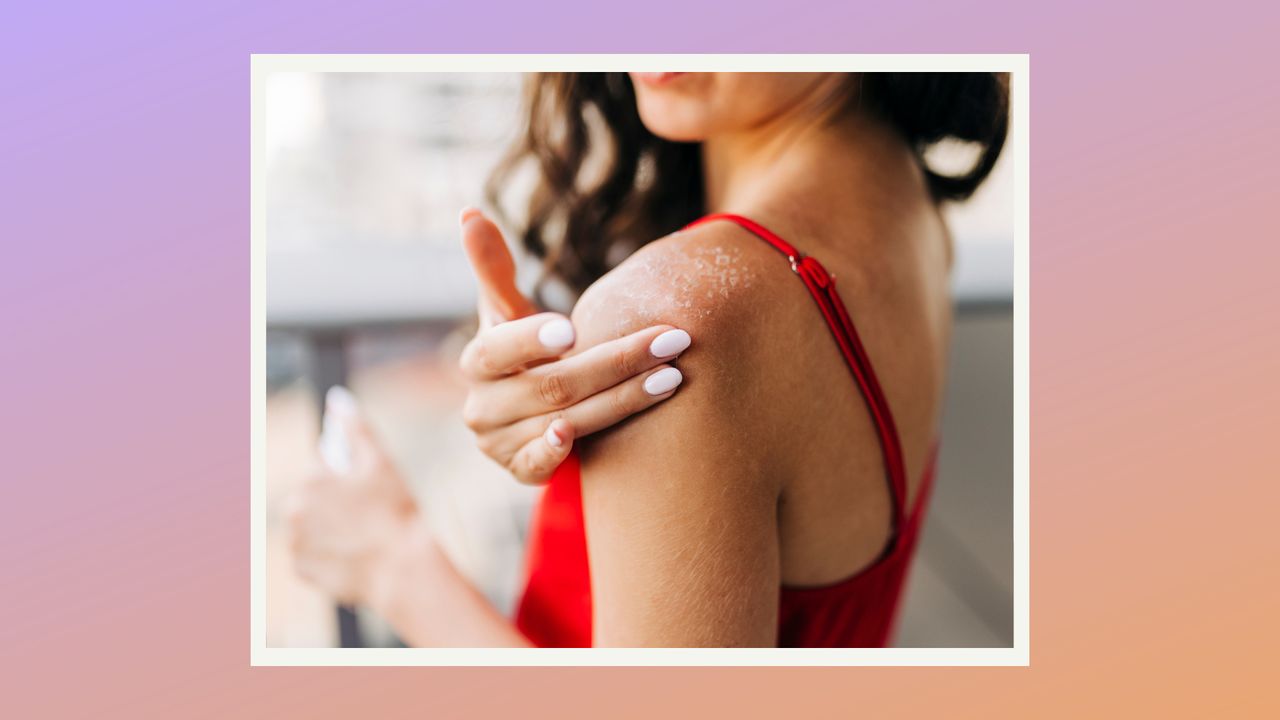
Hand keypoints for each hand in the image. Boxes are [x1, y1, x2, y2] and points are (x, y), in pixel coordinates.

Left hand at [286, 387, 418, 608]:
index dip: (346, 479)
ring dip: (327, 528)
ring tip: (359, 535)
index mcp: (309, 481)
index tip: (365, 492)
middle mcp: (293, 512)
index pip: (322, 471)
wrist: (404, 569)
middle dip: (333, 503)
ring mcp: (295, 543)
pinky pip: (310, 556)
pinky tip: (352, 553)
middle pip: (312, 499)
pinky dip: (326, 554)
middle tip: (365, 514)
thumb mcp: (381, 461)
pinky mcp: (302, 570)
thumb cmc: (396, 511)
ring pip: (310, 527)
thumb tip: (337, 400)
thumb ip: (355, 427)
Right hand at [458, 208, 690, 484]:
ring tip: (672, 375)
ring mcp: (499, 443)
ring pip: (567, 420)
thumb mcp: (509, 312)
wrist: (527, 417)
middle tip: (672, 339)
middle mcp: (481, 405)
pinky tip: (588, 437)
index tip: (572, 328)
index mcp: (478, 361)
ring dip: (624, 399)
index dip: (531, 338)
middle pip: (554, 384)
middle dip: (618, 360)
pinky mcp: (520, 471)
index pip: (499, 347)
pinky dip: (559, 452)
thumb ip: (494, 267)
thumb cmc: (527, 353)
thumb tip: (469, 212)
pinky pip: (540, 466)